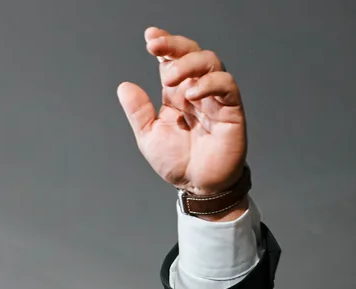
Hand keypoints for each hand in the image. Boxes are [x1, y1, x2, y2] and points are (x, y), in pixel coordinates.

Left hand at [117, 28, 246, 195]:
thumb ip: (138, 111)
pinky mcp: (231, 110)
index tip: (150, 36)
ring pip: (211, 62)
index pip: (172, 60)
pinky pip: (226, 86)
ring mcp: (215, 98)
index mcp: (177, 93)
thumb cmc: (178, 162)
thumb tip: (124, 86)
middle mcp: (197, 91)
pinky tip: (192, 94)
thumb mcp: (149, 136)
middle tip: (155, 47)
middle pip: (193, 53)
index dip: (164, 44)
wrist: (198, 186)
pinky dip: (210, 83)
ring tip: (169, 79)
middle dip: (175, 45)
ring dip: (189, 63)